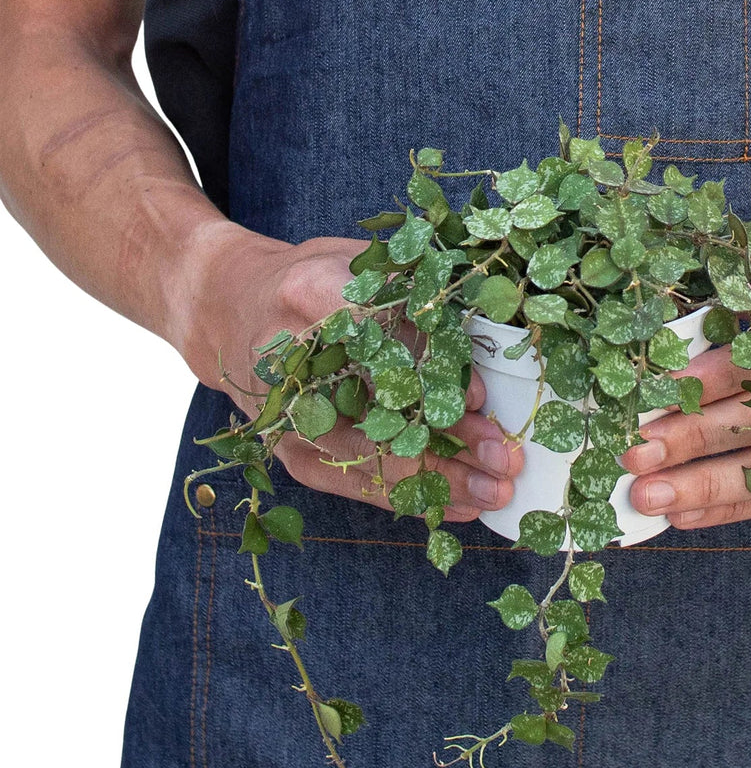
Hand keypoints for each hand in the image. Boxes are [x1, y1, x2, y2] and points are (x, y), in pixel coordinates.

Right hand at [177, 221, 522, 521]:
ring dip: (441, 479)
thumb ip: (413, 296)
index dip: (434, 373)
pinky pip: (358, 484)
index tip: (481, 399)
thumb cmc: (312, 281)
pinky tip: (461, 505)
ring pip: (373, 458)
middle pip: (381, 411)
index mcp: (312, 294)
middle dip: (451, 440)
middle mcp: (293, 361)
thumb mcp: (359, 262)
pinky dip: (412, 497)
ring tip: (496, 490)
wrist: (228, 308)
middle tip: (505, 456)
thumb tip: (482, 347)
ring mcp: (288, 415)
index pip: (382, 341)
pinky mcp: (289, 451)